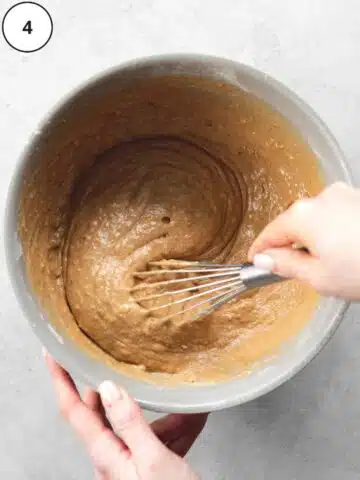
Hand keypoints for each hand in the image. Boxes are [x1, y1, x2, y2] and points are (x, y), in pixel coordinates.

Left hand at [44, 352, 206, 478]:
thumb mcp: (152, 460)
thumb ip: (129, 424)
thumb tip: (108, 388)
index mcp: (106, 454)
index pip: (74, 410)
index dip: (60, 379)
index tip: (53, 354)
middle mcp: (114, 456)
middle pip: (103, 412)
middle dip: (109, 385)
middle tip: (110, 357)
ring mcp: (132, 462)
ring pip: (136, 424)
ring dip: (157, 409)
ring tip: (175, 392)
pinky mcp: (149, 466)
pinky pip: (158, 438)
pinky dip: (175, 425)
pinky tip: (193, 415)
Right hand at [248, 182, 359, 299]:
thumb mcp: (319, 277)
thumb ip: (285, 265)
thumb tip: (265, 259)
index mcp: (304, 215)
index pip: (269, 233)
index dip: (260, 251)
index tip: (256, 262)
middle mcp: (322, 198)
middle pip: (292, 224)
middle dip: (290, 246)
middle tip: (293, 272)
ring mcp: (344, 196)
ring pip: (315, 220)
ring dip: (313, 240)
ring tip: (328, 267)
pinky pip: (335, 216)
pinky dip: (332, 233)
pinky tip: (345, 254)